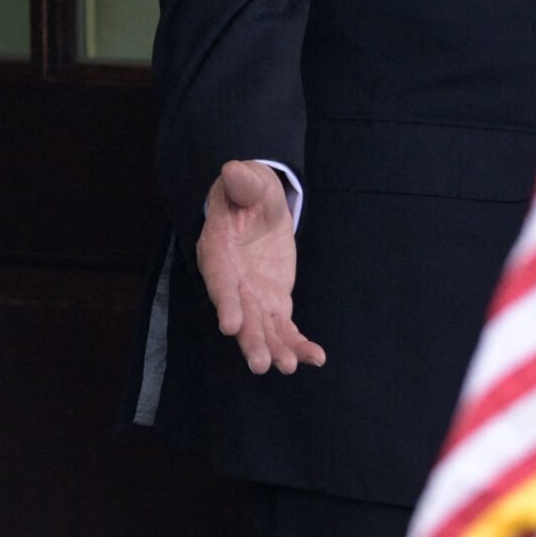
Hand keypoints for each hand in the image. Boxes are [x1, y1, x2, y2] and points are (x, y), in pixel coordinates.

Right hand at [197, 160, 325, 374]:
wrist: (255, 206)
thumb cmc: (246, 192)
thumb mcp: (247, 182)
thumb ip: (241, 182)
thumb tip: (232, 169)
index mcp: (219, 253)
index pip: (221, 282)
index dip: (226, 303)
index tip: (231, 327)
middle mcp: (232, 282)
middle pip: (241, 315)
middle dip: (250, 340)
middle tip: (260, 365)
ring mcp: (253, 296)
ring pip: (263, 328)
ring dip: (275, 348)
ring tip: (290, 367)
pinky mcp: (274, 302)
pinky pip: (286, 327)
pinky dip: (299, 343)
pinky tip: (316, 359)